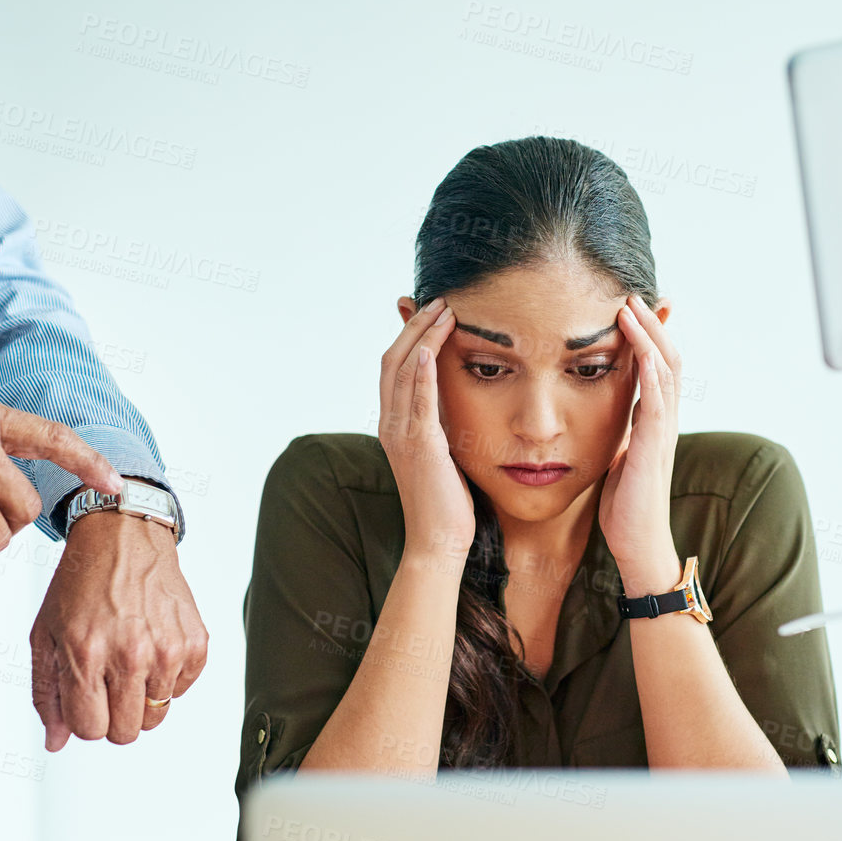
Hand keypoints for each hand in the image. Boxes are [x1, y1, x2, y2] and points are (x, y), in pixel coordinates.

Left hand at [30, 508, 207, 749]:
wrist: (124, 539)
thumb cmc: (83, 583)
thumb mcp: (47, 635)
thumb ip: (47, 694)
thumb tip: (56, 741)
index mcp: (87, 654)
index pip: (90, 730)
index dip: (84, 718)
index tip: (85, 698)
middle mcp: (130, 655)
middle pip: (126, 732)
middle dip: (112, 716)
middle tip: (107, 683)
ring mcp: (167, 650)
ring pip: (156, 716)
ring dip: (140, 697)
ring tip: (129, 661)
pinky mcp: (194, 643)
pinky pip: (181, 690)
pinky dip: (167, 678)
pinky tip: (152, 647)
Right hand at [380, 296, 473, 561]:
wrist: (438, 541)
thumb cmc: (447, 503)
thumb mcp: (442, 454)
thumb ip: (440, 426)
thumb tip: (451, 405)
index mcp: (394, 425)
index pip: (394, 367)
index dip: (408, 334)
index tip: (431, 310)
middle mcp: (390, 425)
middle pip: (392, 360)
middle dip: (415, 325)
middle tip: (440, 299)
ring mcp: (401, 434)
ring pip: (401, 371)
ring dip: (422, 336)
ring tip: (444, 309)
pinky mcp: (420, 445)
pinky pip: (416, 400)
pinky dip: (420, 371)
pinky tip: (429, 347)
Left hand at [599, 294, 681, 596]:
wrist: (639, 546)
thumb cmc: (626, 507)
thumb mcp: (618, 458)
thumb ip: (619, 433)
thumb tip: (606, 415)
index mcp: (652, 422)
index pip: (655, 367)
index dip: (647, 336)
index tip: (629, 309)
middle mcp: (663, 421)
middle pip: (666, 358)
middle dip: (650, 325)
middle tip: (630, 294)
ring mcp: (663, 433)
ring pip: (665, 372)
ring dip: (650, 337)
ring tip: (632, 308)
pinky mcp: (654, 448)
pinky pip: (657, 402)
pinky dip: (651, 373)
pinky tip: (640, 350)